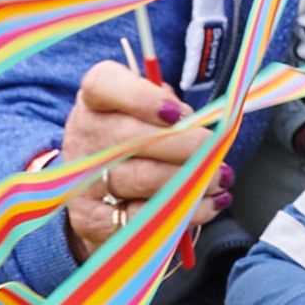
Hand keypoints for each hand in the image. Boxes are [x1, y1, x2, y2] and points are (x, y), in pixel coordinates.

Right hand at [59, 61, 224, 255]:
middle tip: (216, 149)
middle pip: (132, 137)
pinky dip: (186, 212)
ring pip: (144, 179)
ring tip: (221, 178)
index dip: (142, 98)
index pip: (104, 85)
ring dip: (192, 180)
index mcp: (94, 99)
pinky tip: (210, 203)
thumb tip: (195, 121)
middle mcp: (84, 135)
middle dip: (185, 144)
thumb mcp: (148, 109)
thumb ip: (169, 105)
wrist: (100, 185)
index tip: (178, 112)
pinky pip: (145, 218)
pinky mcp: (91, 218)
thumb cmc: (136, 136)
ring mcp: (83, 179)